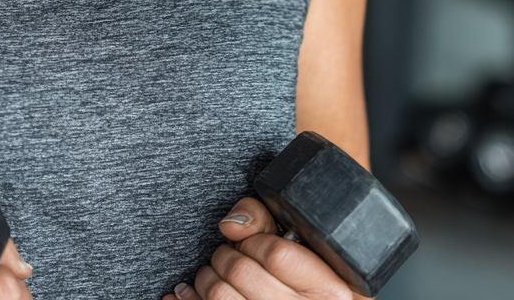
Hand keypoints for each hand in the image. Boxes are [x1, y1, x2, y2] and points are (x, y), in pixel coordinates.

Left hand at [163, 198, 353, 299]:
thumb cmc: (303, 284)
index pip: (276, 253)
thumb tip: (230, 225)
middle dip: (225, 257)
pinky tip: (185, 293)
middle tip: (229, 257)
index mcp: (328, 291)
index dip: (255, 241)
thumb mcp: (299, 248)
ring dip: (206, 279)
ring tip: (212, 276)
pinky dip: (189, 299)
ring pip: (220, 295)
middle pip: (242, 272)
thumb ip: (265, 222)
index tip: (251, 244)